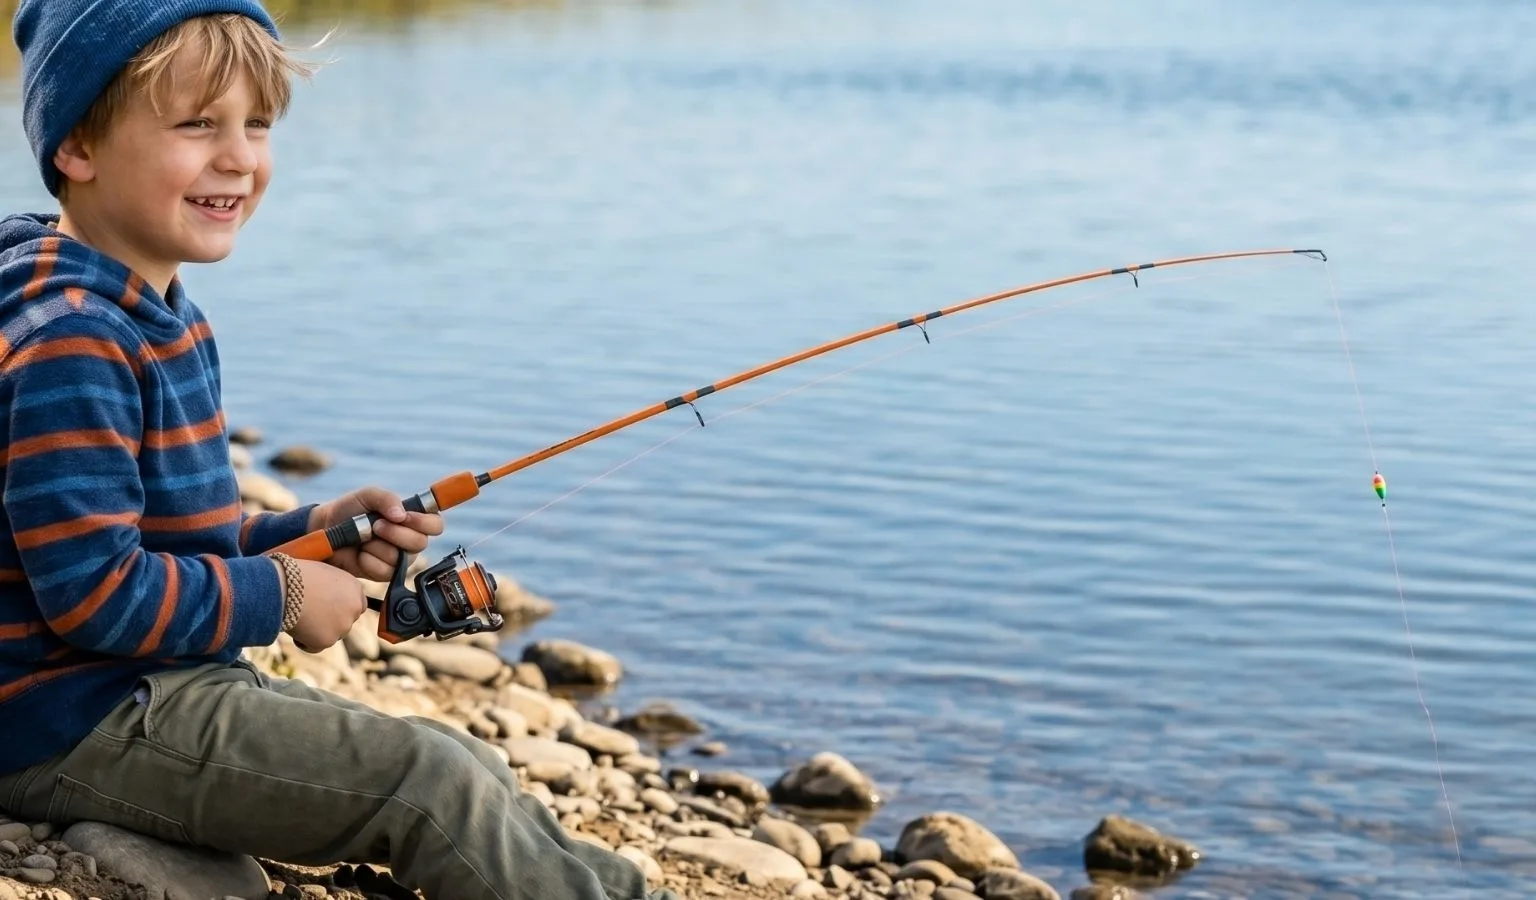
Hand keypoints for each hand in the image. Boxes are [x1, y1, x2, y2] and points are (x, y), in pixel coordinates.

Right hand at [285, 559, 366, 650]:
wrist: (283, 586)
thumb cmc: (296, 575)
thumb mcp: (322, 574)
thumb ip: (334, 588)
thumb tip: (330, 598)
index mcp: (355, 588)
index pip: (356, 605)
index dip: (340, 609)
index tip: (325, 609)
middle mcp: (354, 608)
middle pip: (345, 622)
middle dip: (330, 622)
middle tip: (308, 614)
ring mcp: (343, 626)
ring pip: (331, 635)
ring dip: (316, 632)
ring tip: (298, 617)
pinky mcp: (328, 640)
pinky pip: (315, 646)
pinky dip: (304, 642)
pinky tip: (294, 627)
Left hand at [308, 486, 444, 581]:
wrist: (324, 530)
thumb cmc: (349, 510)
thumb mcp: (368, 495)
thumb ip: (387, 498)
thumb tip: (401, 515)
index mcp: (412, 520)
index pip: (435, 524)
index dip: (424, 522)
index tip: (404, 516)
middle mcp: (409, 540)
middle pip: (421, 543)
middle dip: (396, 533)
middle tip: (376, 525)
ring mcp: (398, 559)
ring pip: (400, 557)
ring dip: (378, 546)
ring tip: (363, 538)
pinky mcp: (384, 574)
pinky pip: (385, 571)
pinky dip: (368, 560)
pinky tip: (360, 554)